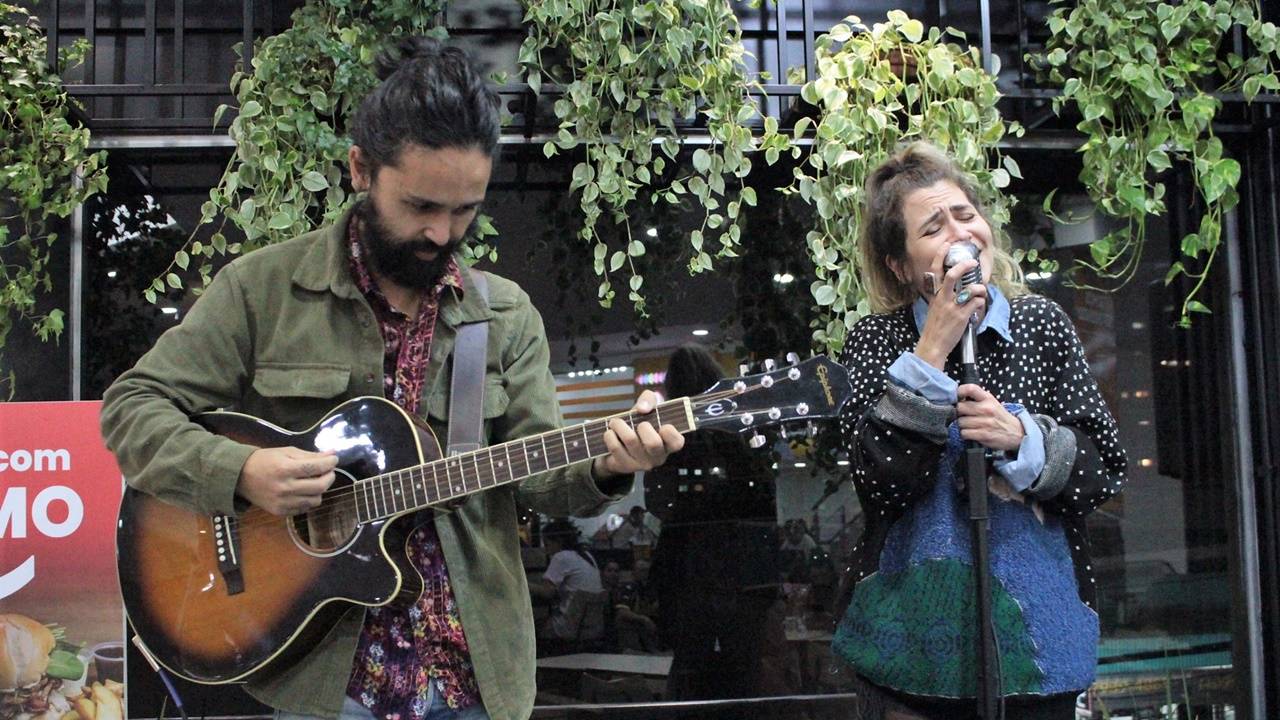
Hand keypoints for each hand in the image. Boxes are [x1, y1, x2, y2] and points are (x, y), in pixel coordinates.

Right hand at [236, 446, 338, 515]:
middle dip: (329, 477)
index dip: (329, 463)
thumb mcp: (286, 452)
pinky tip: (303, 491)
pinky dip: (308, 499)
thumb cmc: (265, 460)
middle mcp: (285, 488)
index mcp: (285, 469)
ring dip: (320, 490)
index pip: (316, 468)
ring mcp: (282, 502)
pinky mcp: (280, 512)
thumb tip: (332, 454)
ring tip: (315, 481)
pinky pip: (304, 509)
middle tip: (328, 471)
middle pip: (319, 486)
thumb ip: (310, 455)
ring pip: (315, 500)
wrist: (241, 477)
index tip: (334, 459)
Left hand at [592, 390, 684, 477]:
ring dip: (619, 425)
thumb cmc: (638, 424)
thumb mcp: (647, 410)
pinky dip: (610, 435)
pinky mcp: (625, 466)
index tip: (663, 425)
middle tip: (637, 423)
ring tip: (615, 422)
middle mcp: (658, 457)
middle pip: (653, 443)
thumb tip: (642, 408)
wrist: (618, 445)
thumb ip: (649, 400)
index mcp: (668, 444)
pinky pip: (615, 447)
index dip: (670, 433)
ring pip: (631, 440)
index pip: (677, 442)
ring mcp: (641, 464)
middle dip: (643, 426)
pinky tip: (610, 433)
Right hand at [914, 245, 987, 369]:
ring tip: (981, 290)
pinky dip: (981, 303)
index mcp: (935, 294)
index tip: (949, 244)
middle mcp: (942, 298)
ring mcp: (952, 307)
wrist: (932, 345)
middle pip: (952, 275)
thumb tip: (957, 288)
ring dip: (980, 288)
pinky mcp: (962, 317)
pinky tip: (979, 307)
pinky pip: (977, 303)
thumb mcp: (934, 308)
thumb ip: (943, 296)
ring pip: (970, 289)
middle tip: (973, 263)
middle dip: (965, 266)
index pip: (935, 270)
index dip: (941, 254)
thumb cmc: (934, 327)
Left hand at [956, 384, 1023, 451]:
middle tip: (965, 415)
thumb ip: (976, 399)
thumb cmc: (999, 417)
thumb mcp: (991, 402)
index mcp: (988, 398)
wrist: (1016, 433)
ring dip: (963, 425)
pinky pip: (964, 433)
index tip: (957, 397)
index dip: (959, 392)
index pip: (970, 388)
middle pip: (960, 407)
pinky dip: (966, 434)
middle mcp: (986, 409)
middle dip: (959, 413)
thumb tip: (957, 397)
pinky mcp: (983, 434)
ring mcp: (985, 422)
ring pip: (960, 422)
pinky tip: (972, 432)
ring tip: (971, 425)